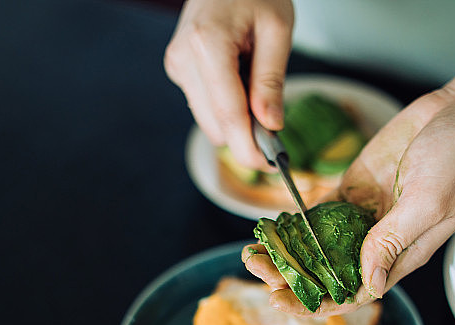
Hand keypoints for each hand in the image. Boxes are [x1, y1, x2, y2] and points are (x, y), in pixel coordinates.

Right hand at [164, 0, 293, 171]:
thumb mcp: (277, 30)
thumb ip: (271, 81)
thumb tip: (270, 126)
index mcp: (208, 45)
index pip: (228, 115)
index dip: (250, 147)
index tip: (272, 164)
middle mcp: (184, 58)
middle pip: (215, 125)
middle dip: (246, 136)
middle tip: (276, 131)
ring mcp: (177, 65)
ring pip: (209, 120)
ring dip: (237, 120)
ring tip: (257, 88)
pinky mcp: (178, 69)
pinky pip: (205, 105)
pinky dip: (227, 107)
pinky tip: (240, 82)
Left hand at [244, 87, 454, 315]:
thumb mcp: (428, 202)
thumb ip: (393, 240)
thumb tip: (368, 282)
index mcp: (402, 253)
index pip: (355, 293)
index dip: (318, 303)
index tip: (282, 301)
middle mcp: (379, 240)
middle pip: (329, 272)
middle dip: (291, 278)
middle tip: (256, 269)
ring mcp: (364, 214)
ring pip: (319, 246)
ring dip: (288, 252)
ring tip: (253, 252)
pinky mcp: (354, 188)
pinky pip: (320, 212)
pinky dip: (295, 222)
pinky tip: (271, 226)